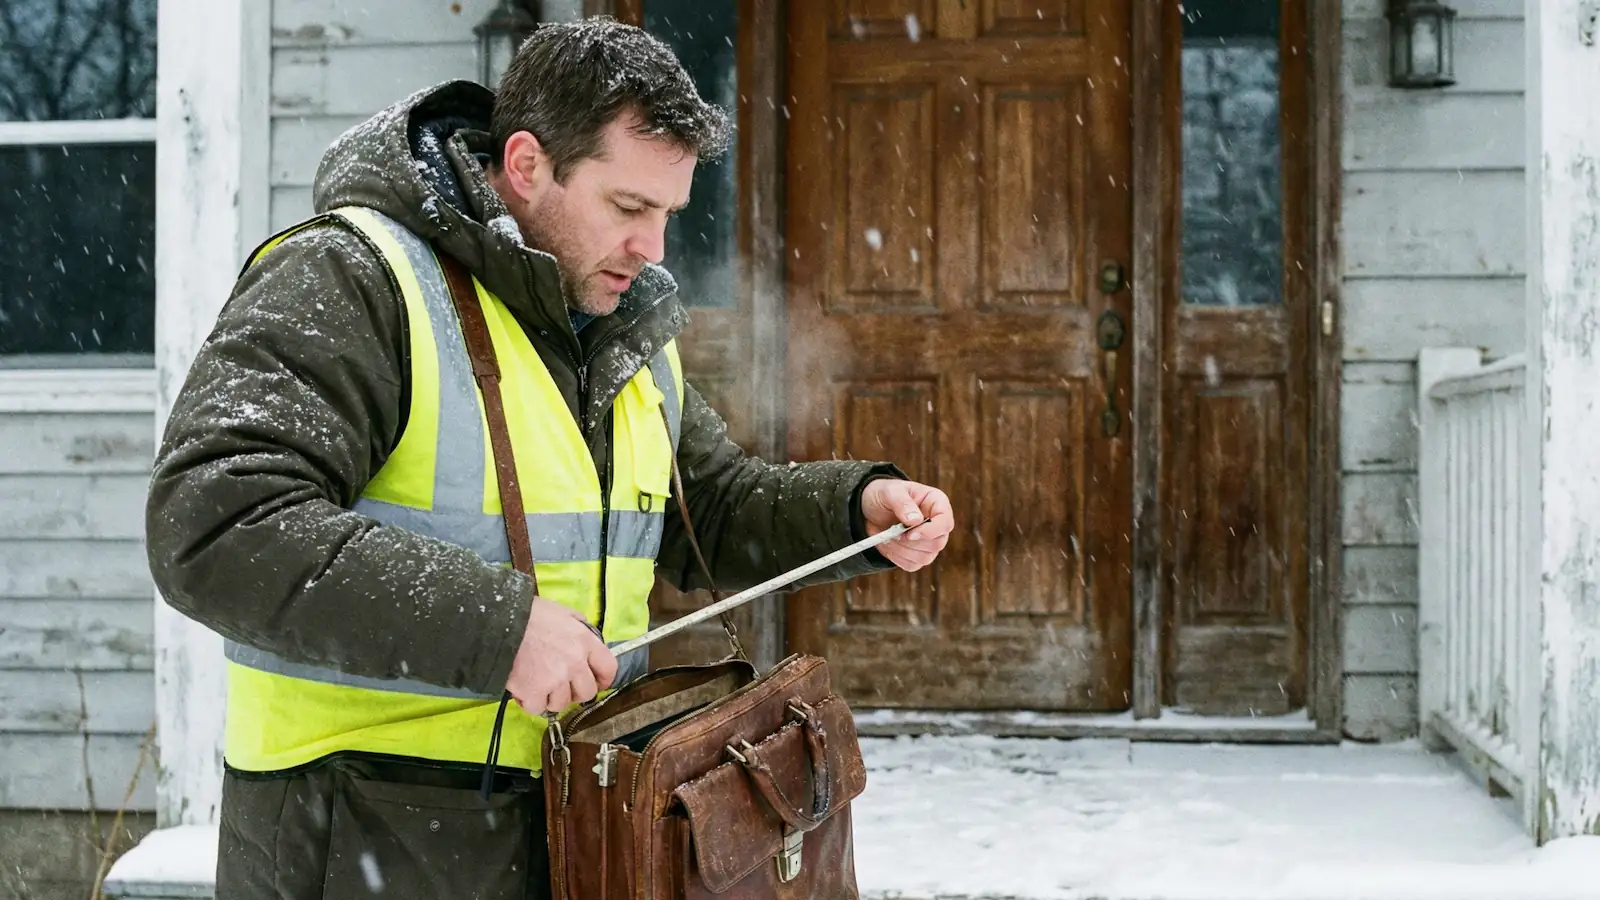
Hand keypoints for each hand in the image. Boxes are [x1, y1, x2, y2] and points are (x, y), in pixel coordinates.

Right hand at [506, 598, 617, 713]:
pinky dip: (530, 702)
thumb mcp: (562, 612)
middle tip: (561, 686)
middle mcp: (575, 662)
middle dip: (575, 691)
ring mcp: (556, 679)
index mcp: (585, 641)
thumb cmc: (528, 614)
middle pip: (587, 692)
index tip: (596, 682)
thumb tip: (586, 635)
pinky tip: (524, 690)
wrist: (498, 622)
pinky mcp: (535, 691)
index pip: (609, 668)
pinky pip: (538, 708)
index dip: (603, 678)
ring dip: (551, 697)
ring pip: (562, 703)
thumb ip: (578, 625)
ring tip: (538, 684)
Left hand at [859, 479, 953, 571]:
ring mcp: (929, 541)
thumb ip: (903, 503)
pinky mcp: (917, 554)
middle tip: (893, 534)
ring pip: (925, 557)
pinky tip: (888, 544)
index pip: (945, 523)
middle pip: (937, 544)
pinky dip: (897, 557)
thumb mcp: (890, 492)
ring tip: (887, 536)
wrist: (871, 509)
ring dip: (902, 550)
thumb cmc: (884, 495)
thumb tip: (916, 520)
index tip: (909, 534)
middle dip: (912, 542)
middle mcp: (937, 524)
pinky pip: (912, 565)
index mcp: (937, 504)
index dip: (930, 531)